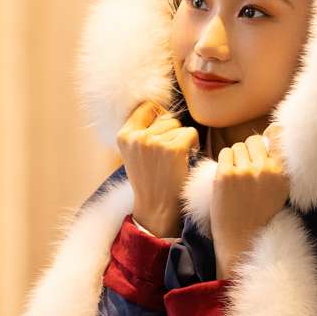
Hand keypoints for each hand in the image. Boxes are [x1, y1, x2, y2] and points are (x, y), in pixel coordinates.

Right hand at [116, 99, 199, 237]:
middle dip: (171, 133)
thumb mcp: (134, 153)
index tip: (162, 133)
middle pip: (166, 117)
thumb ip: (141, 131)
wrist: (156, 208)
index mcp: (124, 135)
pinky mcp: (173, 150)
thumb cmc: (149, 180)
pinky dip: (193, 145)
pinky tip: (185, 159)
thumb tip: (159, 108)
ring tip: (172, 161)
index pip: (146, 107)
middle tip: (166, 157)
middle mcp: (137, 137)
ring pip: (179, 126)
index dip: (158, 117)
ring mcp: (155, 143)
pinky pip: (191, 134)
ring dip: (181, 141)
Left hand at [210, 122, 288, 278]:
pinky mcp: (226, 175)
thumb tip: (272, 134)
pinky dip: (225, 162)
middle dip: (249, 150)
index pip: (278, 136)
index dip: (272, 132)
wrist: (242, 238)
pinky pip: (225, 153)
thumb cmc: (259, 215)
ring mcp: (245, 171)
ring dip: (235, 157)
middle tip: (246, 168)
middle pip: (254, 140)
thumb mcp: (279, 191)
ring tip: (237, 177)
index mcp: (282, 173)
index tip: (268, 137)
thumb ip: (277, 166)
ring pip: (238, 147)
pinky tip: (228, 178)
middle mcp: (265, 169)